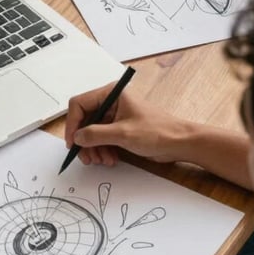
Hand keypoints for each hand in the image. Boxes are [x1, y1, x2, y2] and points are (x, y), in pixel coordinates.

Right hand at [65, 86, 193, 166]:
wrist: (180, 143)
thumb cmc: (157, 132)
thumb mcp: (122, 134)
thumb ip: (95, 134)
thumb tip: (76, 138)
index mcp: (111, 93)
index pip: (80, 104)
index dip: (73, 124)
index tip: (73, 142)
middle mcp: (111, 102)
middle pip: (84, 120)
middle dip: (85, 140)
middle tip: (87, 158)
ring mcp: (115, 116)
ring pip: (92, 132)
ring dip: (94, 148)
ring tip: (102, 160)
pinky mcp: (120, 128)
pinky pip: (102, 138)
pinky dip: (102, 150)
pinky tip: (110, 159)